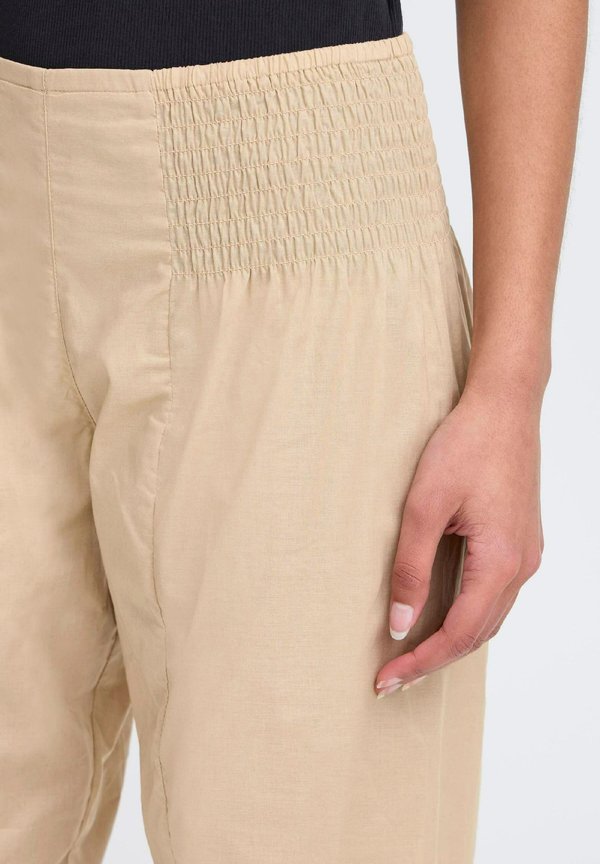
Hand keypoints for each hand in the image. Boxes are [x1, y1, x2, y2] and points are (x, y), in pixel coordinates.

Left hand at [375, 385, 543, 696]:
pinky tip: (443, 613)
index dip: (421, 661)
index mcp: (501, 562)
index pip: (459, 634)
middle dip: (434, 659)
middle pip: (478, 634)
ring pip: (490, 617)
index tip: (387, 679)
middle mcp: (522, 565)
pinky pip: (496, 594)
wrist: (504, 406)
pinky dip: (468, 615)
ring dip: (452, 640)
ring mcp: (526, 553)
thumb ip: (411, 568)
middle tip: (393, 676)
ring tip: (412, 653)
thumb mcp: (424, 507)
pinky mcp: (521, 540)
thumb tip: (400, 623)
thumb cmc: (465, 447)